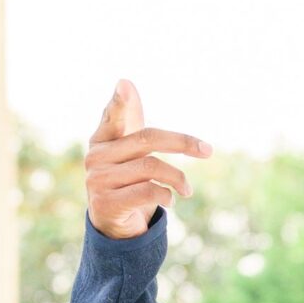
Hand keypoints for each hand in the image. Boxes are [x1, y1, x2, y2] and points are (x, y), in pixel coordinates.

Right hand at [85, 79, 212, 240]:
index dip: (121, 101)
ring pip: (151, 167)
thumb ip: (130, 118)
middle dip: (182, 142)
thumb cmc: (126, 177)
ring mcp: (98, 180)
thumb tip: (124, 81)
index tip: (126, 84)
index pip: (113, 115)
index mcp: (102, 138)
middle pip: (147, 139)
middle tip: (207, 150)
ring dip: (177, 178)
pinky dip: (166, 195)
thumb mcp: (129, 149)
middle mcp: (96, 156)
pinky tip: (171, 201)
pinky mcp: (106, 203)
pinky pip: (147, 191)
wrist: (112, 222)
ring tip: (187, 190)